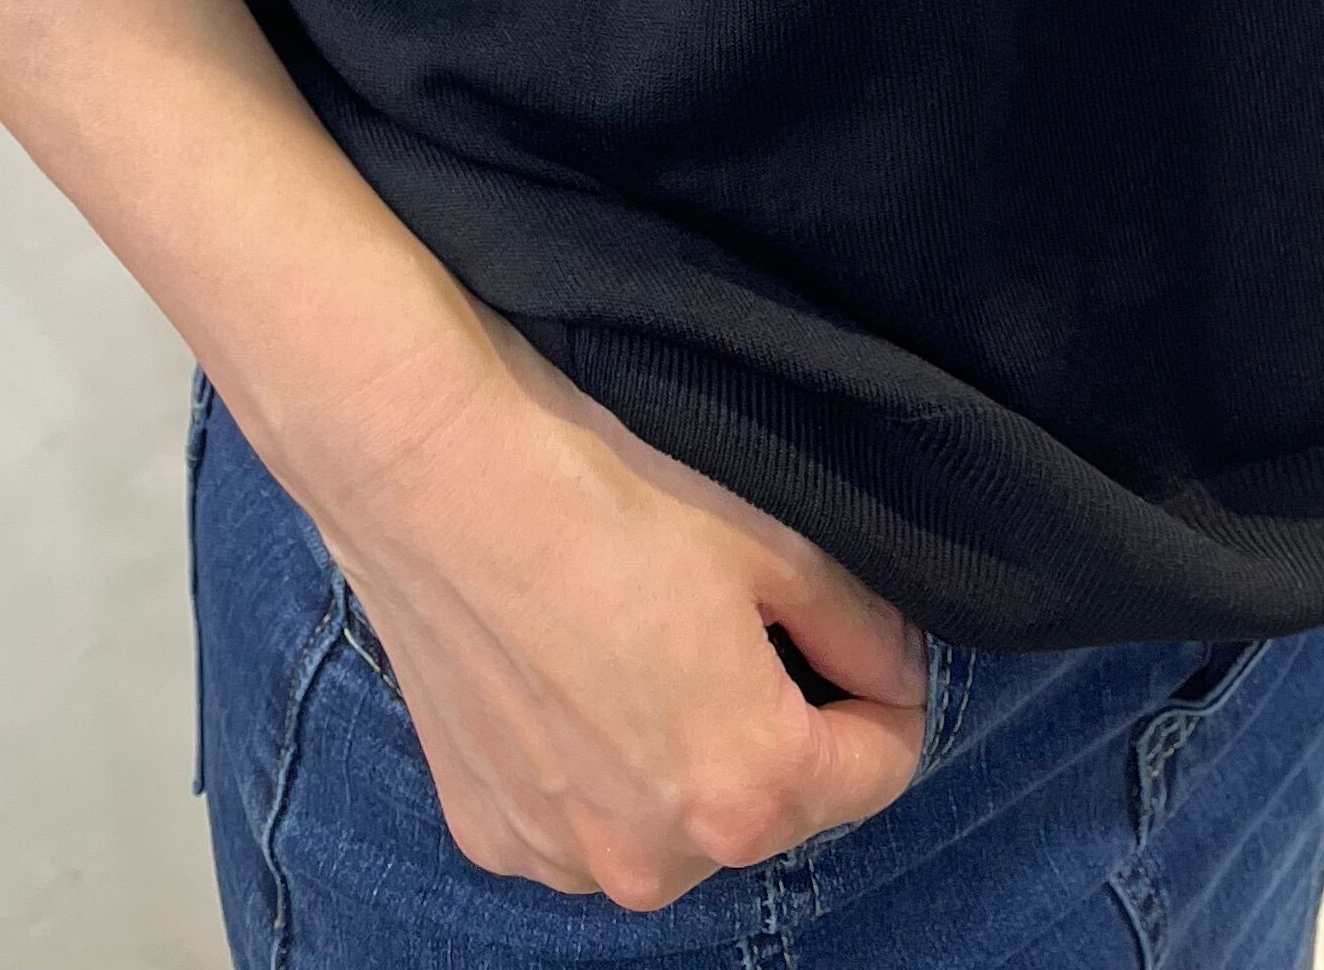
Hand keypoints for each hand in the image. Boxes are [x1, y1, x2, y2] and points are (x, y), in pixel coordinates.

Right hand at [276, 298, 930, 909]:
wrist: (431, 462)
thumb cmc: (602, 485)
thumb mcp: (777, 537)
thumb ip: (865, 626)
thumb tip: (891, 669)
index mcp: (745, 793)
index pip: (882, 768)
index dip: (883, 685)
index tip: (849, 624)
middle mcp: (652, 861)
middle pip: (772, 802)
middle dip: (775, 719)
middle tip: (726, 611)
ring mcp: (558, 854)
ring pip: (673, 816)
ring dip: (680, 750)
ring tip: (638, 633)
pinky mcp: (488, 826)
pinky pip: (584, 813)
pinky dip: (594, 759)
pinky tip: (567, 663)